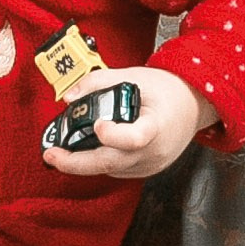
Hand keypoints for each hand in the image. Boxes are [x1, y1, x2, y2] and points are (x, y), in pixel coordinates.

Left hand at [40, 66, 215, 181]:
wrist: (193, 105)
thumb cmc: (167, 90)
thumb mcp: (134, 76)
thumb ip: (98, 82)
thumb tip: (69, 97)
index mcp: (157, 125)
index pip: (135, 138)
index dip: (114, 135)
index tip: (98, 125)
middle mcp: (154, 150)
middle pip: (112, 163)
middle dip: (76, 162)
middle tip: (51, 154)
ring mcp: (150, 164)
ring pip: (110, 169)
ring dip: (84, 162)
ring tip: (60, 150)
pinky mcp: (145, 169)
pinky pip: (116, 169)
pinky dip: (99, 160)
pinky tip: (86, 149)